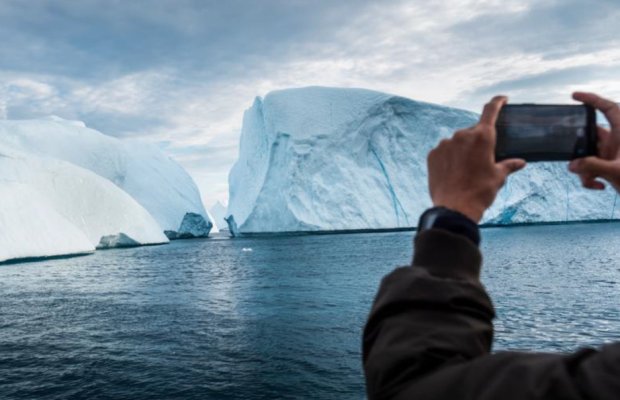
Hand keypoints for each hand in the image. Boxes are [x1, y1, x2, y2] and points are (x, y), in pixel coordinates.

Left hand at [427, 96, 525, 221]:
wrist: (454, 208)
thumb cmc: (480, 191)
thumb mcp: (498, 177)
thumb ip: (509, 165)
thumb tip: (520, 162)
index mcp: (482, 137)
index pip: (490, 111)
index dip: (497, 102)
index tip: (502, 99)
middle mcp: (462, 135)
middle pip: (473, 132)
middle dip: (478, 141)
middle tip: (481, 160)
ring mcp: (445, 144)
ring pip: (457, 142)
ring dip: (462, 150)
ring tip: (466, 171)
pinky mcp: (433, 154)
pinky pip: (443, 151)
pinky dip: (449, 157)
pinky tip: (453, 172)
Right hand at [568, 92, 619, 191]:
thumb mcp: (616, 172)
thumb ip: (592, 167)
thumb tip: (571, 165)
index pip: (608, 109)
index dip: (592, 99)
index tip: (574, 96)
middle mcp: (616, 141)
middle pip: (590, 135)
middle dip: (579, 149)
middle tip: (576, 158)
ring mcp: (611, 154)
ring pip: (587, 154)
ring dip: (585, 169)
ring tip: (593, 180)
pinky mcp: (607, 166)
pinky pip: (590, 167)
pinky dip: (590, 177)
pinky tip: (599, 186)